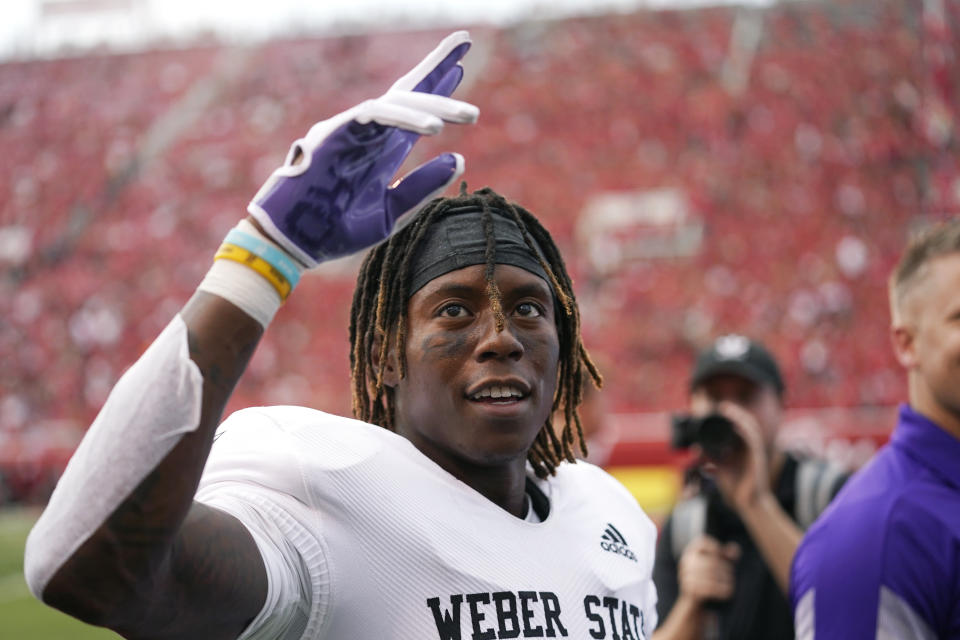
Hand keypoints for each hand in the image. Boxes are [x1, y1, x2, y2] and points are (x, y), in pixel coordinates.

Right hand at [248, 31, 478, 266]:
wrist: (296, 243)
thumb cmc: (336, 230)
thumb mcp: (390, 211)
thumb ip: (421, 186)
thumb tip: (459, 158)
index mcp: (382, 151)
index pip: (414, 113)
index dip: (438, 92)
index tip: (462, 67)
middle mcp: (369, 134)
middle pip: (405, 92)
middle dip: (434, 66)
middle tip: (465, 43)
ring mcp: (351, 130)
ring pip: (396, 102)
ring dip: (433, 104)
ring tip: (470, 115)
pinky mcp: (335, 133)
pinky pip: (373, 115)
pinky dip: (403, 118)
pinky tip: (433, 126)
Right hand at [677, 535, 739, 603]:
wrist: (693, 600)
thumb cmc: (708, 577)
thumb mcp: (718, 563)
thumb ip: (727, 554)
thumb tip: (734, 548)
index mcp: (690, 550)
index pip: (703, 542)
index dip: (716, 548)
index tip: (725, 557)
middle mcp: (685, 560)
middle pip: (710, 561)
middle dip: (724, 567)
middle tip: (732, 573)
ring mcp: (685, 575)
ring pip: (710, 575)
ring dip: (724, 579)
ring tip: (732, 582)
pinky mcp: (690, 589)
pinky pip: (709, 588)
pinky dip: (721, 590)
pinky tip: (729, 591)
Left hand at [701, 401, 770, 511]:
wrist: (747, 502)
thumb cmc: (734, 485)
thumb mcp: (719, 466)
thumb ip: (711, 457)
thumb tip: (696, 449)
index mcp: (743, 447)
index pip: (738, 425)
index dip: (729, 415)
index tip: (716, 408)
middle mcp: (750, 446)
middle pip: (745, 422)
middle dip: (734, 412)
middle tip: (721, 405)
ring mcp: (756, 451)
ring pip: (751, 427)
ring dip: (740, 416)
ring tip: (727, 409)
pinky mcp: (758, 457)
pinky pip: (754, 440)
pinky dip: (746, 430)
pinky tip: (738, 424)